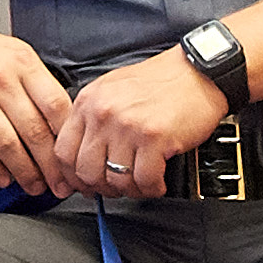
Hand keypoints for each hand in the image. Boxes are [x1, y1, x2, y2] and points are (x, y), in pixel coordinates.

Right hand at [0, 19, 73, 194]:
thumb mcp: (17, 55)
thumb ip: (39, 86)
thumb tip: (64, 126)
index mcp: (24, 64)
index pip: (56, 106)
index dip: (68, 138)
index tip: (73, 159)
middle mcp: (1, 79)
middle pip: (34, 131)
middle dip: (51, 166)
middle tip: (60, 185)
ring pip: (7, 145)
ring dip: (24, 172)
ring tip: (34, 186)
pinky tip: (2, 178)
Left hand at [48, 52, 229, 199]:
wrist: (199, 72)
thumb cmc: (161, 82)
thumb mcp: (113, 91)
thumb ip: (94, 119)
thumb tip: (84, 158)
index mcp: (89, 101)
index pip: (63, 152)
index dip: (73, 177)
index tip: (85, 185)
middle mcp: (103, 113)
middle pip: (86, 172)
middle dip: (102, 188)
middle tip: (117, 188)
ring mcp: (127, 126)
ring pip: (115, 180)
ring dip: (131, 190)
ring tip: (142, 183)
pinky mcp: (154, 138)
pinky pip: (144, 181)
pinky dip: (152, 189)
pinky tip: (158, 182)